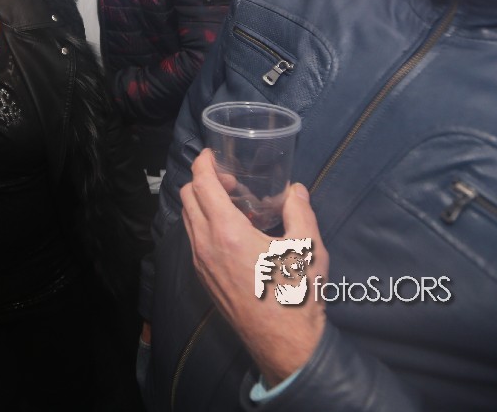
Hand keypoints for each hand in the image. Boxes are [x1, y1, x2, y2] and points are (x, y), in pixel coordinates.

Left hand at [181, 149, 327, 386]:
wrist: (285, 343)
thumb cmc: (297, 295)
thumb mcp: (309, 247)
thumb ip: (301, 211)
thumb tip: (295, 189)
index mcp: (227, 232)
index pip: (201, 184)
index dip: (204, 163)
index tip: (213, 154)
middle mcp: (205, 245)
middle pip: (188, 197)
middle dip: (203, 181)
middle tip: (231, 182)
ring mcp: (201, 264)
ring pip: (188, 219)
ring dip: (202, 204)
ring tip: (233, 206)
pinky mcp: (203, 279)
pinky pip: (194, 240)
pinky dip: (204, 225)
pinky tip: (232, 233)